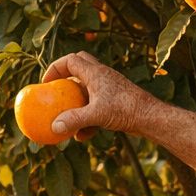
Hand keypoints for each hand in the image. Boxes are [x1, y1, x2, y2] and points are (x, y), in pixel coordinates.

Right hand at [42, 51, 158, 138]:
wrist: (150, 116)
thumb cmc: (126, 110)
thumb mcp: (96, 115)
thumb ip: (74, 120)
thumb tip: (54, 127)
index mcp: (96, 73)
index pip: (71, 60)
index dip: (56, 68)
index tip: (46, 84)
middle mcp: (102, 76)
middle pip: (79, 66)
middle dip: (64, 77)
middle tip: (55, 90)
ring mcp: (109, 87)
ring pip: (86, 86)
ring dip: (75, 99)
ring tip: (65, 116)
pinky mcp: (114, 100)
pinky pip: (95, 103)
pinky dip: (86, 116)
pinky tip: (83, 135)